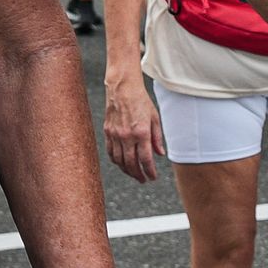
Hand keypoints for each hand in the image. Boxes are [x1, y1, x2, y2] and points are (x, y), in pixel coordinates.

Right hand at [103, 68, 164, 183]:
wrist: (122, 88)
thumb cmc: (141, 100)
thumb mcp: (154, 118)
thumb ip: (157, 137)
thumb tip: (160, 154)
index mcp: (141, 132)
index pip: (145, 159)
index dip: (149, 171)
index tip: (153, 177)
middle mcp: (127, 136)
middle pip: (131, 163)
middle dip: (138, 175)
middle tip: (143, 180)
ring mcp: (115, 135)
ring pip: (119, 161)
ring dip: (127, 170)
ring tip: (134, 174)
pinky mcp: (107, 132)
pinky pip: (111, 152)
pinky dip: (116, 161)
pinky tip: (122, 164)